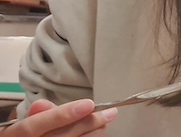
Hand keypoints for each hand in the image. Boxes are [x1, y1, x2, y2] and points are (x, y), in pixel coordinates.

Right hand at [2, 99, 116, 135]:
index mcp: (13, 135)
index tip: (88, 104)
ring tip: (107, 121)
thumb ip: (36, 115)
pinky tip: (97, 133)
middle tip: (110, 112)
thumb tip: (43, 104)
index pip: (34, 126)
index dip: (61, 115)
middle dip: (86, 124)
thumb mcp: (22, 122)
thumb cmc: (23, 134)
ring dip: (92, 134)